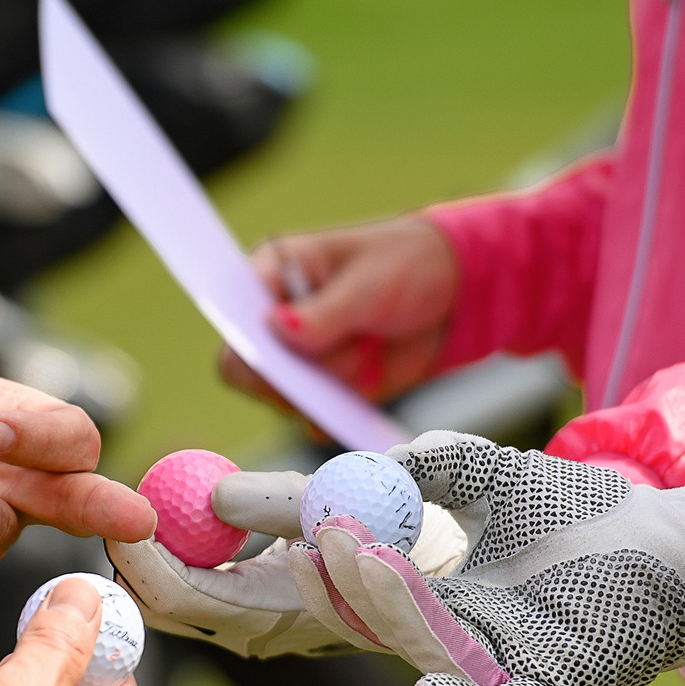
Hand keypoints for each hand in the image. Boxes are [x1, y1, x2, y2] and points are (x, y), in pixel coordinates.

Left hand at [103, 466, 471, 656]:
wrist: (461, 571)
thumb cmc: (417, 528)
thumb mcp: (358, 495)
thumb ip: (283, 500)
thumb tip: (214, 496)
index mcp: (284, 614)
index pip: (181, 595)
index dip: (136, 555)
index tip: (112, 507)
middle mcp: (266, 633)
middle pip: (166, 606)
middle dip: (131, 560)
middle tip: (106, 503)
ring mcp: (266, 629)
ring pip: (183, 601)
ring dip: (155, 557)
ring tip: (134, 505)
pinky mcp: (269, 614)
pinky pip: (206, 590)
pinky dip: (186, 556)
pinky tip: (180, 516)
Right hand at [220, 217, 460, 405]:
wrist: (452, 296)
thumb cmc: (404, 265)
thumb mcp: (368, 282)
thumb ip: (324, 312)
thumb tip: (276, 329)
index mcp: (271, 274)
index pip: (233, 314)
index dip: (246, 339)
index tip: (276, 356)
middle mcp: (274, 322)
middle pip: (247, 369)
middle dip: (292, 375)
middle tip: (343, 352)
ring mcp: (298, 361)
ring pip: (285, 398)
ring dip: (330, 385)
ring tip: (369, 349)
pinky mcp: (324, 392)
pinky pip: (313, 420)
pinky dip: (338, 416)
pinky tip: (370, 383)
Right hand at [303, 433, 684, 685]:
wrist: (677, 540)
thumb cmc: (587, 510)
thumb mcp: (493, 473)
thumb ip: (428, 466)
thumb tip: (356, 469)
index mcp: (436, 596)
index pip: (356, 591)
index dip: (313, 572)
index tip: (273, 534)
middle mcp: (457, 639)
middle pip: (375, 628)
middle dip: (331, 592)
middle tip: (312, 541)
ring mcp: (505, 670)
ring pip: (430, 655)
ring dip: (388, 612)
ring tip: (359, 551)